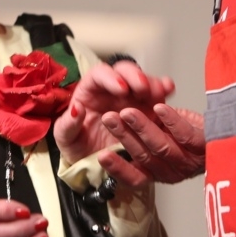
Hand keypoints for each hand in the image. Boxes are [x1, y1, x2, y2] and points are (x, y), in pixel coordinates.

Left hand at [53, 60, 174, 165]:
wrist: (93, 163)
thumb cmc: (78, 145)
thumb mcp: (66, 138)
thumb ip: (68, 124)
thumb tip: (77, 109)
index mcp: (91, 91)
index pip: (100, 75)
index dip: (111, 78)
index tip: (121, 88)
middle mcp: (113, 91)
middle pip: (125, 73)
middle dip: (136, 77)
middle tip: (143, 88)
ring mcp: (132, 99)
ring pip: (144, 82)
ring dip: (153, 84)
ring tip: (162, 91)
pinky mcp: (146, 110)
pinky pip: (157, 97)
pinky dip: (164, 90)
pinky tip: (169, 90)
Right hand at [97, 103, 205, 187]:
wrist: (229, 131)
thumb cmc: (192, 132)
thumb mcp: (161, 135)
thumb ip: (142, 135)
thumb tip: (116, 122)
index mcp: (159, 171)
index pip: (135, 177)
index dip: (118, 168)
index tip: (102, 155)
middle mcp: (173, 170)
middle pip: (144, 156)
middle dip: (124, 136)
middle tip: (110, 119)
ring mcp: (190, 160)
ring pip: (161, 146)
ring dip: (142, 127)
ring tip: (128, 113)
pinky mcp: (206, 146)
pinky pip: (186, 135)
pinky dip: (171, 121)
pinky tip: (159, 108)